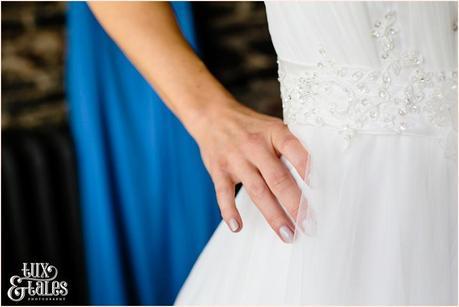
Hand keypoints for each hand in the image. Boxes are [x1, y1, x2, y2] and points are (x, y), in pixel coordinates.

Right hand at [192, 100, 308, 242]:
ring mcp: (236, 159)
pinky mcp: (219, 170)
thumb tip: (314, 175)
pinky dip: (229, 211)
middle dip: (295, 204)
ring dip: (273, 215)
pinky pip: (223, 194)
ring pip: (257, 191)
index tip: (319, 188)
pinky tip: (238, 227)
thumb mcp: (272, 127)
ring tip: (287, 234)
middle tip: (308, 226)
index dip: (306, 167)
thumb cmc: (250, 126)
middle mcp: (255, 146)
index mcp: (273, 133)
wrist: (212, 116)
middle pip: (278, 178)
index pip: (293, 149)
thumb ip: (289, 147)